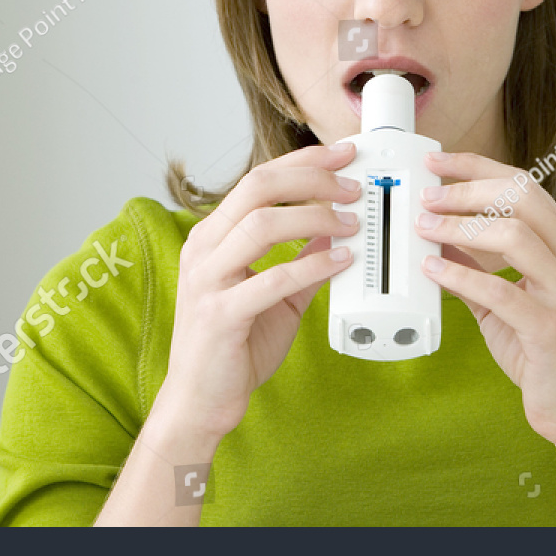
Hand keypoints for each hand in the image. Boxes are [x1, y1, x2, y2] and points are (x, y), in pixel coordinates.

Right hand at [159, 143, 359, 440]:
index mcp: (213, 236)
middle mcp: (204, 248)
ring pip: (262, 224)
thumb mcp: (277, 294)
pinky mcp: (220, 314)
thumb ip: (302, 261)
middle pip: (258, 188)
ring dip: (316, 217)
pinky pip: (271, 278)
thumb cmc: (233, 345)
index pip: (258, 179)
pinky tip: (341, 262)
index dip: (304, 161)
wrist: (201, 401)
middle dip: (313, 178)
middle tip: (354, 185)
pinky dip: (311, 265)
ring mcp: (207, 279)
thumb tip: (338, 230)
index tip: (344, 154)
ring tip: (353, 223)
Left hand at [415, 150, 555, 451]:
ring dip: (461, 226)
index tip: (436, 162)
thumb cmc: (543, 349)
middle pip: (521, 196)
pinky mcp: (551, 327)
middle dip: (466, 189)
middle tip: (426, 196)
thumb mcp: (507, 296)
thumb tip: (435, 231)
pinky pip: (501, 291)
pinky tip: (433, 270)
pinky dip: (461, 275)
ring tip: (423, 229)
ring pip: (515, 235)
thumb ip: (476, 264)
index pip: (522, 184)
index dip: (475, 167)